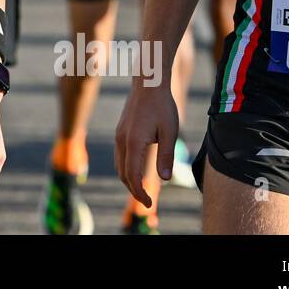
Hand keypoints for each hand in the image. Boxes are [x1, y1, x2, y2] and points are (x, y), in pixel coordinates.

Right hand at [114, 81, 178, 207]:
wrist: (148, 84)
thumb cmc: (162, 106)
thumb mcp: (170, 132)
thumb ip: (166, 156)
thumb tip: (164, 180)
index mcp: (134, 142)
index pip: (133, 176)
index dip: (140, 193)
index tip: (150, 204)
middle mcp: (122, 140)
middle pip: (123, 174)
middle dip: (134, 190)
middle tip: (147, 201)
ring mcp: (118, 135)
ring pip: (119, 166)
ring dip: (129, 180)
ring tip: (143, 189)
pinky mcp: (120, 131)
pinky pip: (119, 156)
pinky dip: (126, 168)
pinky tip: (137, 170)